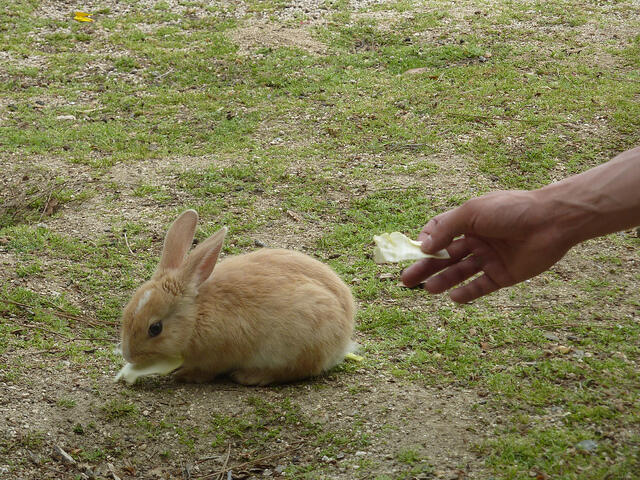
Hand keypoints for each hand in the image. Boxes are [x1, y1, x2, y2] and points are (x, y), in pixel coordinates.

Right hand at [401, 190, 573, 302]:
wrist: (552, 222)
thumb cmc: (511, 210)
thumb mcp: (472, 212)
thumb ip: (446, 229)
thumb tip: (423, 246)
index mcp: (468, 221)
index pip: (439, 232)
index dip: (425, 242)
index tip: (415, 251)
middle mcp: (477, 240)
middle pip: (445, 256)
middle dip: (426, 267)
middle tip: (407, 280)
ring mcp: (489, 258)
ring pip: (460, 272)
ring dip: (443, 280)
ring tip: (428, 289)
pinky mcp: (503, 275)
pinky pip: (481, 286)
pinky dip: (467, 292)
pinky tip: (453, 297)